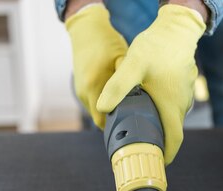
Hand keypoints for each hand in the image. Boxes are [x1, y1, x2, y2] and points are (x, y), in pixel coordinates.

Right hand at [65, 3, 126, 128]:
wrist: (87, 30)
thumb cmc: (108, 44)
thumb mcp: (122, 60)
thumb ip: (128, 82)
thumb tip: (142, 103)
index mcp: (94, 86)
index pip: (103, 122)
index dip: (117, 127)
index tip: (132, 128)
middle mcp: (84, 92)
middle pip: (100, 120)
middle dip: (115, 122)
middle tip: (133, 121)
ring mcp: (80, 91)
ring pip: (96, 113)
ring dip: (110, 113)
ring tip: (127, 110)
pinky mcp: (80, 88)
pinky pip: (94, 104)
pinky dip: (105, 104)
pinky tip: (117, 99)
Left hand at [96, 4, 205, 164]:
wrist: (177, 27)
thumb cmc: (158, 46)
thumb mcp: (133, 66)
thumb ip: (118, 87)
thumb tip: (102, 108)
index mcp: (172, 106)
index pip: (174, 140)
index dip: (167, 155)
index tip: (158, 163)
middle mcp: (182, 103)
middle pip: (172, 131)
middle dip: (159, 142)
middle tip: (141, 148)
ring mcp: (185, 94)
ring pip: (172, 118)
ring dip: (160, 126)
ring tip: (141, 129)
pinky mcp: (183, 86)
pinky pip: (174, 105)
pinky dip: (163, 112)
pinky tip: (148, 105)